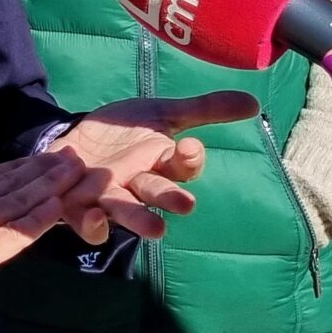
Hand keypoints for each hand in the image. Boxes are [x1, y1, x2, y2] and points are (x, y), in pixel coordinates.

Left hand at [48, 91, 251, 243]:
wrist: (77, 138)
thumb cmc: (126, 131)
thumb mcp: (161, 113)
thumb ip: (203, 109)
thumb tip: (254, 102)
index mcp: (162, 163)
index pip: (183, 165)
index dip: (189, 158)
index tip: (190, 147)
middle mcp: (139, 185)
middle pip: (158, 194)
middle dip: (170, 199)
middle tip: (186, 204)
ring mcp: (109, 198)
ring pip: (126, 212)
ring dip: (136, 219)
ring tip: (153, 230)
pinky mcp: (79, 207)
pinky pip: (88, 223)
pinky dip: (92, 224)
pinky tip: (94, 216)